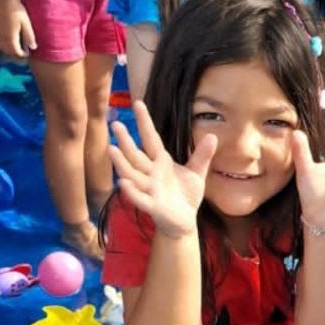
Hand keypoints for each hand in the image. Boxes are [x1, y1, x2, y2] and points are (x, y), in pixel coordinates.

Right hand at [0, 0, 35, 59]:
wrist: (5, 0)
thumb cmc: (17, 11)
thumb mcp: (26, 24)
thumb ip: (29, 36)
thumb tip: (33, 47)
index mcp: (11, 38)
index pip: (15, 52)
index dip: (22, 55)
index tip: (27, 54)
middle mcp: (2, 38)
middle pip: (8, 52)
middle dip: (15, 54)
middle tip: (23, 52)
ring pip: (1, 48)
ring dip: (8, 50)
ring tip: (16, 47)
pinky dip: (3, 45)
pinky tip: (9, 40)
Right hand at [109, 102, 216, 239]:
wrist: (184, 221)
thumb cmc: (185, 195)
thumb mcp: (196, 173)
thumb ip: (202, 156)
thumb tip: (213, 135)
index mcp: (160, 162)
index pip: (150, 139)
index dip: (144, 122)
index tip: (137, 103)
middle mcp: (150, 173)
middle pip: (135, 154)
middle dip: (125, 140)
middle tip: (114, 123)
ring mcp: (149, 189)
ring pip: (132, 174)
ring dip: (121, 163)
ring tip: (111, 149)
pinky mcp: (152, 205)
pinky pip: (139, 198)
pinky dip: (131, 191)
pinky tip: (123, 182)